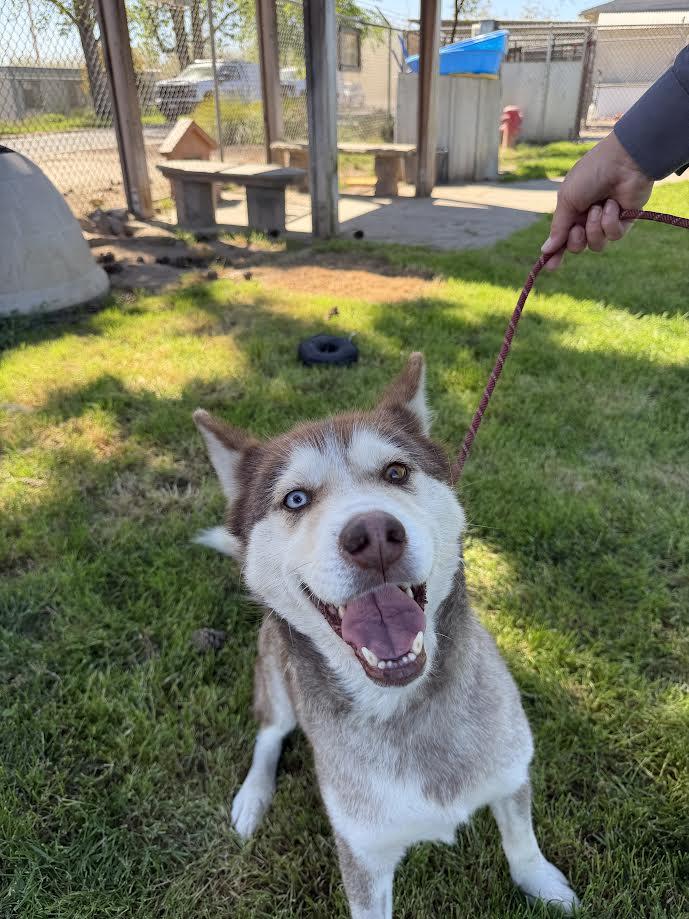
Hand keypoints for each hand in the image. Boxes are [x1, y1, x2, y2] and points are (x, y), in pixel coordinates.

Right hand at [541, 131, 653, 269]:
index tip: (551, 266)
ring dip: (594, 228)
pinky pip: (614, 236)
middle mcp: (588, 218)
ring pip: (596, 245)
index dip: (556, 253)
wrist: (623, 161)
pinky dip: (611, 221)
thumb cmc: (591, 174)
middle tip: (578, 228)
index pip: (562, 238)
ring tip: (598, 208)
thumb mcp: (567, 200)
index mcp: (572, 210)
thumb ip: (558, 228)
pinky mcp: (626, 221)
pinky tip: (614, 205)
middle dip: (576, 240)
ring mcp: (607, 220)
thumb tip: (545, 251)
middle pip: (578, 246)